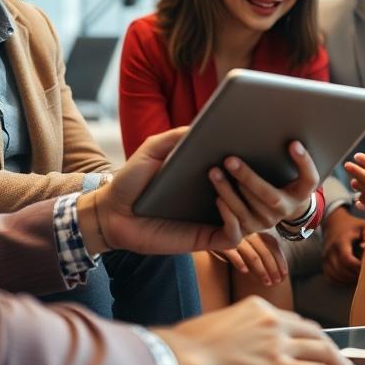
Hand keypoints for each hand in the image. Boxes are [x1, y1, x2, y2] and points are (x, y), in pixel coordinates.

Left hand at [83, 127, 244, 253]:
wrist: (111, 211)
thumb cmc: (132, 181)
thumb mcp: (152, 150)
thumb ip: (175, 136)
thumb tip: (204, 125)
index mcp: (208, 178)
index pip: (242, 171)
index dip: (253, 159)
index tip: (251, 140)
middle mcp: (215, 199)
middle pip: (253, 194)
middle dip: (253, 175)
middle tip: (236, 156)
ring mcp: (212, 220)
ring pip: (249, 216)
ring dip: (240, 195)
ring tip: (220, 173)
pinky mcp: (204, 239)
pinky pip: (233, 236)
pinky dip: (234, 221)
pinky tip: (220, 202)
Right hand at [154, 297, 364, 364]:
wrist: (183, 355)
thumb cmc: (191, 346)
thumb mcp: (221, 327)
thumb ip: (243, 335)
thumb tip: (251, 353)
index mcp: (258, 308)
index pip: (296, 323)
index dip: (313, 340)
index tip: (322, 351)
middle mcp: (273, 321)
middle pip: (317, 335)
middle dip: (337, 354)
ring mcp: (278, 343)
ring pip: (324, 353)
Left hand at [207, 140, 318, 235]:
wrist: (281, 208)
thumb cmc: (282, 177)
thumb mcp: (289, 168)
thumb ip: (284, 153)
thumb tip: (275, 124)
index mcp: (301, 192)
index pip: (309, 179)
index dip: (304, 163)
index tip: (293, 143)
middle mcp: (286, 209)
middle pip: (270, 196)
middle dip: (248, 178)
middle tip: (229, 160)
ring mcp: (268, 222)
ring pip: (249, 210)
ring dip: (229, 191)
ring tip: (214, 173)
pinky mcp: (252, 230)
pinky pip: (238, 226)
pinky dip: (226, 212)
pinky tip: (217, 197)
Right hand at [213, 232, 287, 286]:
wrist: (212, 234)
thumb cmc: (237, 243)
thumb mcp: (252, 245)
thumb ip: (264, 255)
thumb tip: (280, 275)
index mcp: (258, 232)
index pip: (274, 246)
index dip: (281, 261)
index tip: (284, 275)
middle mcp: (250, 233)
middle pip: (265, 252)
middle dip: (273, 269)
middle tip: (276, 283)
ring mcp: (237, 237)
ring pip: (252, 255)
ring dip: (260, 271)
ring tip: (266, 283)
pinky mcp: (223, 242)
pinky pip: (233, 252)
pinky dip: (239, 262)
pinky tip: (245, 271)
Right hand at [322, 207, 364, 285]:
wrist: (334, 223)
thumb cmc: (353, 226)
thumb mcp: (364, 225)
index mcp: (340, 241)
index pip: (347, 260)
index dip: (358, 267)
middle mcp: (330, 251)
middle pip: (341, 270)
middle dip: (355, 276)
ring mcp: (325, 258)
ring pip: (335, 276)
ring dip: (348, 280)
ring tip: (361, 279)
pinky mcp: (324, 263)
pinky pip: (330, 278)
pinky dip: (341, 281)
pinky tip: (351, 279)